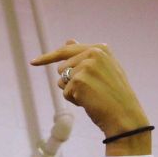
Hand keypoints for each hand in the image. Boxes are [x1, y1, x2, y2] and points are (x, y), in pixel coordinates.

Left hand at [31, 40, 147, 135]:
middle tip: (90, 89)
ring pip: (61, 80)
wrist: (124, 114)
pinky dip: (73, 100)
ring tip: (91, 95)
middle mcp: (93, 53)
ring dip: (71, 91)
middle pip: (61, 67)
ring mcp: (86, 66)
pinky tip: (89, 101)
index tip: (33, 62)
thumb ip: (85, 56)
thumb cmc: (113, 94)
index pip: (67, 50)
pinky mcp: (78, 80)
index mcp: (100, 48)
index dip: (48, 57)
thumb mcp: (102, 70)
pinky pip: (64, 92)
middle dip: (68, 81)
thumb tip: (69, 41)